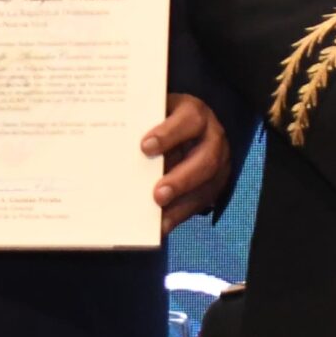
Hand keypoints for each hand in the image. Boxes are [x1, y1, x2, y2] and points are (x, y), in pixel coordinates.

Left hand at [144, 93, 232, 232]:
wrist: (200, 124)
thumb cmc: (168, 118)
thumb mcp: (161, 111)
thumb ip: (145, 122)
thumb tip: (116, 141)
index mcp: (195, 114)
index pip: (188, 121)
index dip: (168, 135)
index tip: (144, 147)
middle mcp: (212, 139)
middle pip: (204, 161)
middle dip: (181, 180)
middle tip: (158, 195)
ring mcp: (219, 163)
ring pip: (207, 186)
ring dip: (182, 203)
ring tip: (159, 218)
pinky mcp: (216, 183)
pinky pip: (202, 202)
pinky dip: (181, 215)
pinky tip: (162, 226)